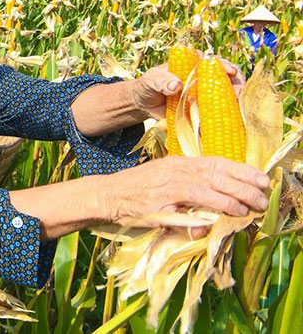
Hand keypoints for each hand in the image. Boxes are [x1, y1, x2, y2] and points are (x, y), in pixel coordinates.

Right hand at [99, 156, 269, 227]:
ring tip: (253, 205)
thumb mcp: (163, 182)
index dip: (241, 169)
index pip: (216, 162)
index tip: (260, 177)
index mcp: (179, 163)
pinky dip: (218, 205)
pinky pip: (198, 200)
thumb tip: (209, 203)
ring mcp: (172, 183)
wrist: (108, 195)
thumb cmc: (135, 191)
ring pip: (214, 184)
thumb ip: (186, 190)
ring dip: (238, 196)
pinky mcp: (166, 199)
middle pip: (220, 173)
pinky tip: (231, 211)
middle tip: (263, 194)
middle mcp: (178, 169)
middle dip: (246, 184)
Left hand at [131, 57, 246, 119]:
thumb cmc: (148, 86)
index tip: (231, 73)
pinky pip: (219, 113)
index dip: (226, 66)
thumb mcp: (151, 80)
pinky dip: (227, 118)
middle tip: (239, 96)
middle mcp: (205, 78)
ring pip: (228, 96)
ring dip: (236, 104)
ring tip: (239, 111)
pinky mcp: (205, 110)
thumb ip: (162, 80)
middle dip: (238, 86)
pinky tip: (232, 123)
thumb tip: (176, 85)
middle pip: (229, 79)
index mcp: (194, 64)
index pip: (215, 62)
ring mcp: (207, 94)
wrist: (144, 105)